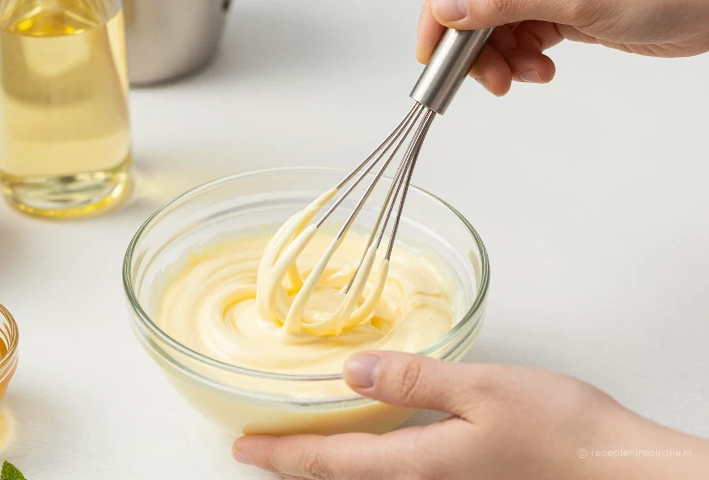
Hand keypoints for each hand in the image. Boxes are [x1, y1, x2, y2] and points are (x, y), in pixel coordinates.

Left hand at [233, 351, 708, 478]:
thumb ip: (414, 380)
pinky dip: (363, 463)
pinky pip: (395, 478)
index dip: (278, 454)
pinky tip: (368, 446)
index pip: (327, 463)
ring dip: (325, 465)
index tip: (241, 447)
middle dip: (293, 464)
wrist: (618, 473)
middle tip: (257, 448)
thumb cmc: (561, 434)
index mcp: (417, 465)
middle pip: (338, 479)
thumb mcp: (483, 390)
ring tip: (298, 447)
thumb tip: (353, 371)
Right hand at [417, 0, 708, 94]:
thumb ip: (506, 3)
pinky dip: (524, 62)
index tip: (432, 57)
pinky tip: (541, 69)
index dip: (439, 21)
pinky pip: (521, 40)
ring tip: (529, 75)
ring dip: (503, 63)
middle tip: (494, 81)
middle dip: (476, 53)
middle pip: (473, 15)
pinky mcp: (558, 11)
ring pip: (494, 33)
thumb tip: (449, 10)